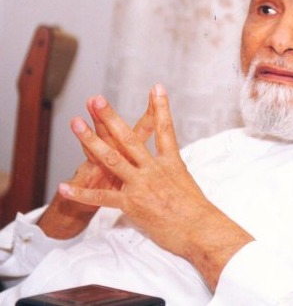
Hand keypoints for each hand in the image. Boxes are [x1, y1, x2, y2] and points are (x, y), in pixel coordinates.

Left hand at [59, 84, 252, 289]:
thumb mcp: (187, 183)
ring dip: (91, 140)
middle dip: (111, 117)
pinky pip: (102, 198)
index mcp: (171, 162)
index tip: (156, 87)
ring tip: (76, 124)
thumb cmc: (198, 210)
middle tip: (97, 99)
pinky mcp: (132, 204)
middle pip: (130, 138)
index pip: (165, 129)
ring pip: (112, 159)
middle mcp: (154, 169)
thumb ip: (171, 173)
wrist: (201, 230)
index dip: (160, 107)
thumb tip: (167, 172)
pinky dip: (82, 194)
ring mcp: (141, 185)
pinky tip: (64, 187)